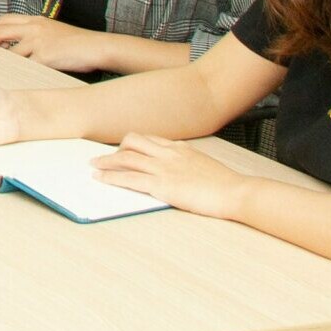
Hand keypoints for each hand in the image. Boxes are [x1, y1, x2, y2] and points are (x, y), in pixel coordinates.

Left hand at [0, 13, 110, 71]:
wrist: (95, 47)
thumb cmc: (75, 41)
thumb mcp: (51, 29)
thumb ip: (33, 32)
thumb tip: (15, 43)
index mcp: (34, 20)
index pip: (3, 20)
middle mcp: (33, 28)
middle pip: (0, 32)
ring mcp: (38, 42)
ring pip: (10, 52)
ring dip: (2, 62)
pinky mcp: (45, 56)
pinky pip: (25, 66)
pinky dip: (18, 72)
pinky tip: (13, 78)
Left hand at [91, 133, 249, 218]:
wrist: (236, 192)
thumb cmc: (226, 183)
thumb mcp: (204, 164)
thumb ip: (189, 162)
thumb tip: (181, 167)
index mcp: (180, 148)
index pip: (150, 139)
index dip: (133, 143)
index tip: (123, 147)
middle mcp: (169, 153)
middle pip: (133, 141)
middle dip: (116, 148)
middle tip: (105, 156)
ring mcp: (164, 168)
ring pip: (126, 158)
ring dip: (106, 161)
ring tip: (94, 165)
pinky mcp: (162, 185)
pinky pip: (129, 179)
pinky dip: (110, 178)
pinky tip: (100, 179)